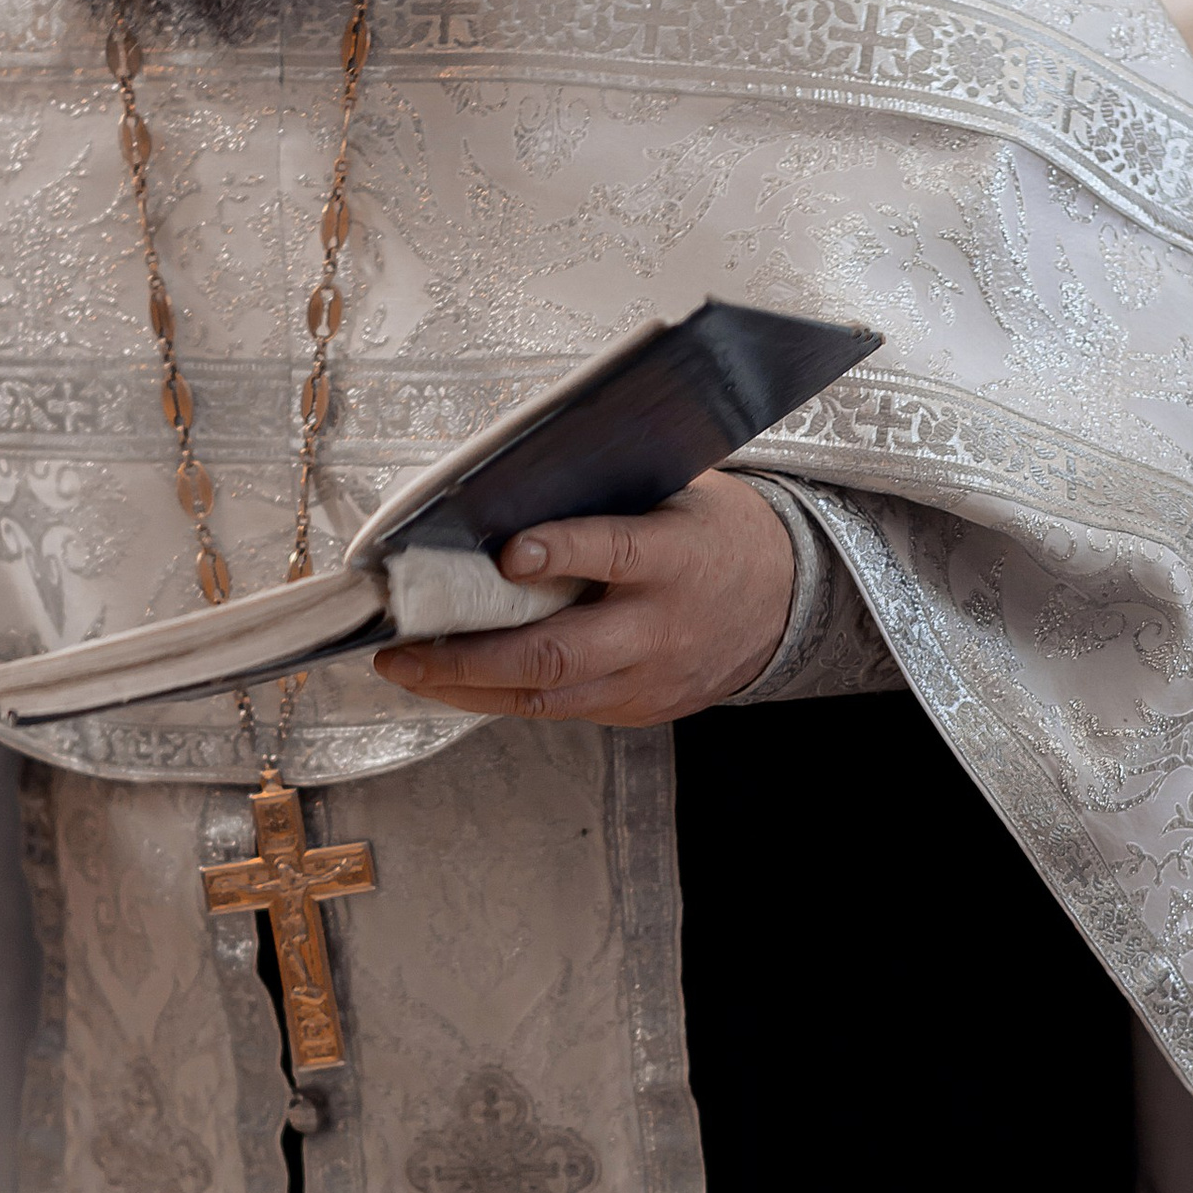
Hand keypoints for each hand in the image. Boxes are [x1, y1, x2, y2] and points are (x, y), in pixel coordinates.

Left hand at [369, 470, 795, 727]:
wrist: (790, 601)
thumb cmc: (715, 531)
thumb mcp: (681, 491)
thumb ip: (607, 495)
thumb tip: (515, 482)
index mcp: (676, 556)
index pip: (615, 553)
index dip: (561, 552)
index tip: (507, 552)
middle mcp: (658, 627)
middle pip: (558, 654)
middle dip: (470, 656)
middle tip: (402, 649)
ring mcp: (647, 679)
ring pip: (546, 696)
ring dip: (466, 685)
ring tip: (404, 669)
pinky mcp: (637, 709)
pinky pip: (558, 710)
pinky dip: (499, 695)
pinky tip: (453, 680)